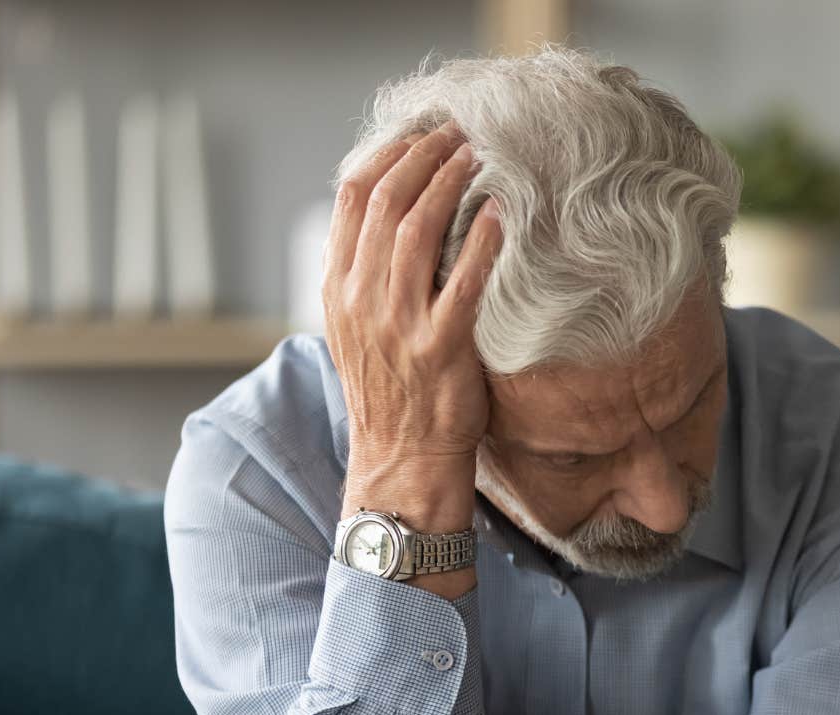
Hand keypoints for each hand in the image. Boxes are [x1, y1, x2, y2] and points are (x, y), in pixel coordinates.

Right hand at [323, 121, 502, 533]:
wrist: (402, 457)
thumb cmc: (393, 390)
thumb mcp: (359, 327)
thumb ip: (367, 273)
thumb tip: (392, 215)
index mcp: (339, 286)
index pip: (351, 197)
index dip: (387, 154)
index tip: (420, 132)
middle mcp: (361, 298)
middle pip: (386, 202)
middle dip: (424, 157)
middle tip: (458, 132)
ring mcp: (398, 323)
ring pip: (418, 231)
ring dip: (450, 184)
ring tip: (478, 156)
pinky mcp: (439, 347)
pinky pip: (463, 281)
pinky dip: (481, 241)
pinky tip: (500, 213)